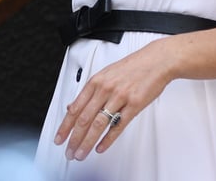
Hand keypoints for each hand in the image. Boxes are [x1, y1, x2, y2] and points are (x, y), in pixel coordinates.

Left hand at [52, 39, 174, 160]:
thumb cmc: (132, 67)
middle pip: (84, 119)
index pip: (75, 108)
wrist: (156, 61)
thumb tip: (73, 106)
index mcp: (96, 82)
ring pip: (98, 124)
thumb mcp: (106, 74)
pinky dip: (107, 139)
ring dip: (87, 142)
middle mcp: (105, 89)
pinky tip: (100, 147)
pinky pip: (118, 126)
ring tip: (81, 153)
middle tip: (68, 151)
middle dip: (74, 138)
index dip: (65, 126)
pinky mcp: (134, 105)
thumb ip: (89, 91)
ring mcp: (119, 97)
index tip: (59, 137)